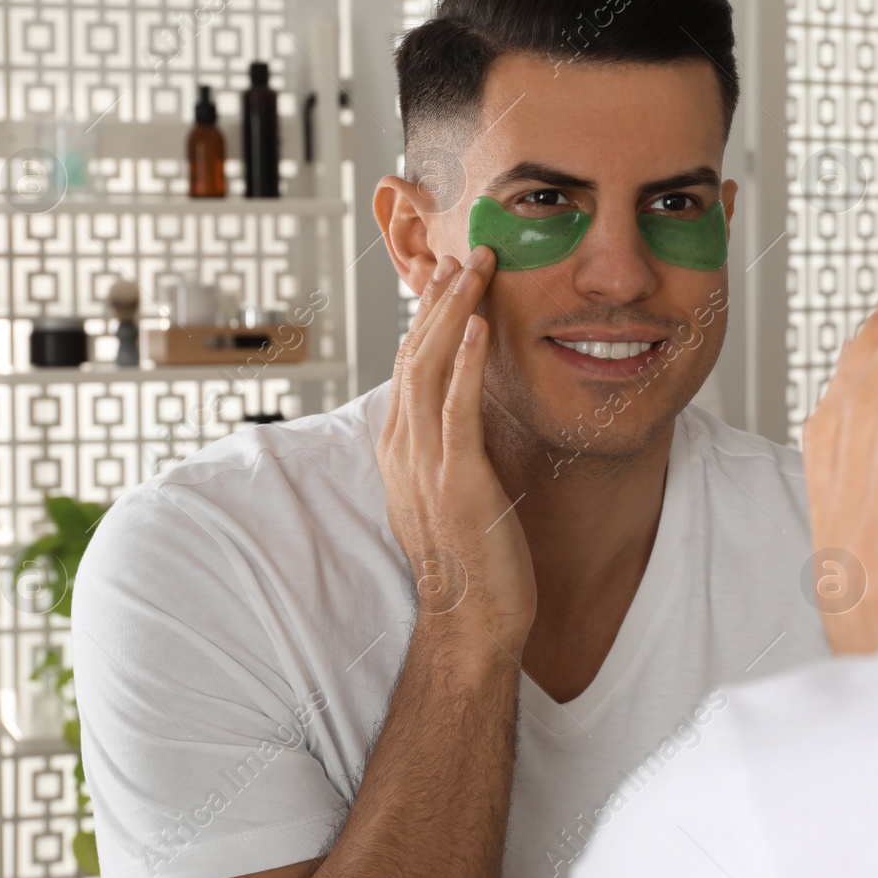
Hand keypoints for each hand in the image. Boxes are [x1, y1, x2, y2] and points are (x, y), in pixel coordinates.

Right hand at [378, 247, 536, 656]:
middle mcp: (403, 451)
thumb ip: (450, 449)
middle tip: (463, 254)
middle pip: (413, 356)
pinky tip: (478, 326)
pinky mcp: (456, 482)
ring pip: (429, 370)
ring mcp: (425, 466)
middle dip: (437, 301)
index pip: (407, 367)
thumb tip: (465, 416)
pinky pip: (457, 409)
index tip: (448, 279)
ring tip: (474, 269)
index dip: (424, 318)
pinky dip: (465, 363)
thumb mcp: (452, 492)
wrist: (471, 623)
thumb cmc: (472, 562)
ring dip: (452, 313)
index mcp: (400, 451)